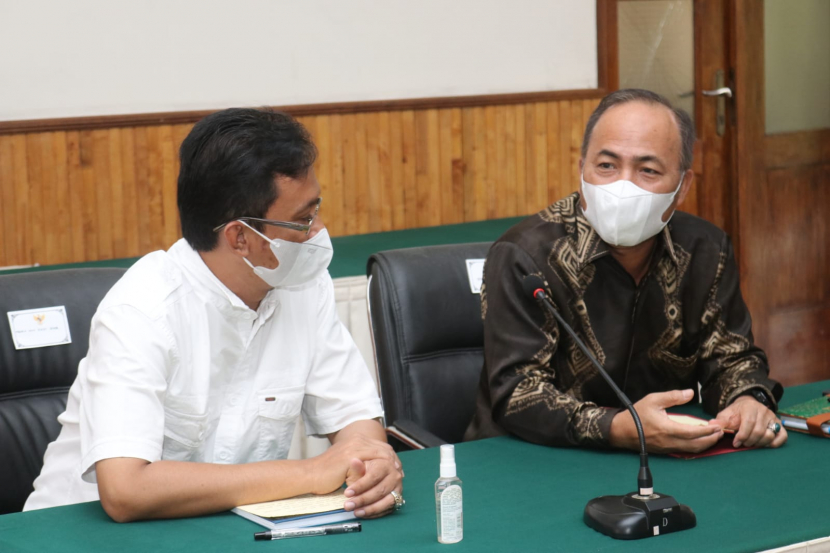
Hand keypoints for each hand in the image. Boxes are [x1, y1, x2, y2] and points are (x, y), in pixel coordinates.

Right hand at [308, 435, 397, 495]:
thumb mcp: (349, 466)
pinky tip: (380, 484)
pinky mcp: (350, 458)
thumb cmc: (327, 474)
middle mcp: (357, 440)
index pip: (381, 446)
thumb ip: (363, 464)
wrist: (310, 475)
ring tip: (393, 480)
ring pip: (380, 458)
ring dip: (387, 470)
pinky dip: (376, 478)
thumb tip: (381, 469)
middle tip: (399, 475)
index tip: (397, 468)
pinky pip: (370, 469)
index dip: (391, 457)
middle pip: (384, 449)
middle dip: (393, 463)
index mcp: (356, 440)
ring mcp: (354, 447)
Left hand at [343, 457, 403, 518]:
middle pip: (379, 491)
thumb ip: (358, 467)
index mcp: (386, 465)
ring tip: (355, 512)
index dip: (360, 486)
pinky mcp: (397, 499)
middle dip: (362, 500)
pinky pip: (387, 509)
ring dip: (370, 509)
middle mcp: (395, 477)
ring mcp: (398, 489)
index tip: (347, 493)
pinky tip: (363, 514)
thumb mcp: (362, 466)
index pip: (373, 477)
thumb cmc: (368, 468)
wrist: (380, 472)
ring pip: (386, 502)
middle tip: (348, 505)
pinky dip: (375, 513)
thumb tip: (353, 461)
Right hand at [610, 389, 724, 453]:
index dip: (707, 430)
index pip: (693, 432)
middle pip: (696, 445)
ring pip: (691, 450)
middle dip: (711, 439)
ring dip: (705, 444)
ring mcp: (667, 448)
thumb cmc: (636, 414)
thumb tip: (690, 393)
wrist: (622, 430)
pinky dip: (696, 446)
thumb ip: (673, 396)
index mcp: (667, 428)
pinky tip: (700, 440)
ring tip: (713, 436)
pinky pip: (685, 451)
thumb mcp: (653, 400)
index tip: (717, 425)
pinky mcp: (665, 451)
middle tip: (720, 431)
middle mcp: (669, 441)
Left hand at [713, 395, 787, 448]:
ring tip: (751, 444)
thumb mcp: (726, 414)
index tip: (736, 443)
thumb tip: (712, 425)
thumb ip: (721, 420)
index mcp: (749, 407)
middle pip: (759, 431)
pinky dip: (775, 443)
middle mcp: (763, 411)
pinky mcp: (779, 424)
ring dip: (759, 443)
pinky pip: (782, 436)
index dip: (742, 435)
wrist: (747, 406)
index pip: (749, 423)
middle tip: (743, 444)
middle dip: (749, 441)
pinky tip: (765, 445)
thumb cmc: (736, 412)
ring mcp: (773, 417)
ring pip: (769, 435)